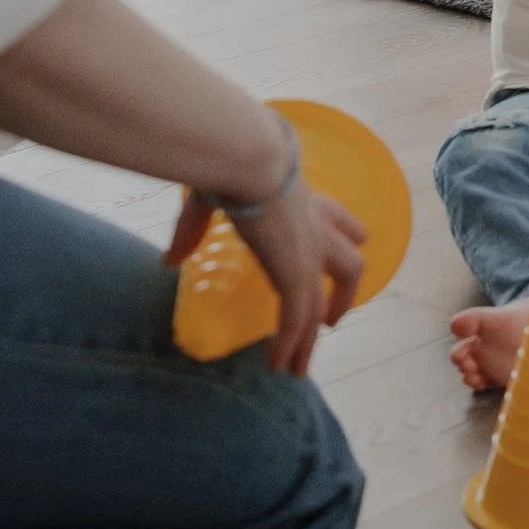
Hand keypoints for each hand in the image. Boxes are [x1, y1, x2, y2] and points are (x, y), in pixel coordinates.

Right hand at [163, 184, 367, 376]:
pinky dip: (288, 345)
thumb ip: (192, 230)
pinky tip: (278, 366)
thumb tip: (168, 261)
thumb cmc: (231, 165)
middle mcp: (316, 229)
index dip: (350, 232)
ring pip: (319, 304)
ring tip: (298, 367)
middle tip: (334, 319)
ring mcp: (309, 255)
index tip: (360, 240)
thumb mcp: (209, 198)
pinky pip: (296, 320)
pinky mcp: (296, 275)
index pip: (339, 217)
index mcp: (304, 200)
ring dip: (309, 339)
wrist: (251, 160)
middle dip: (345, 293)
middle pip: (349, 266)